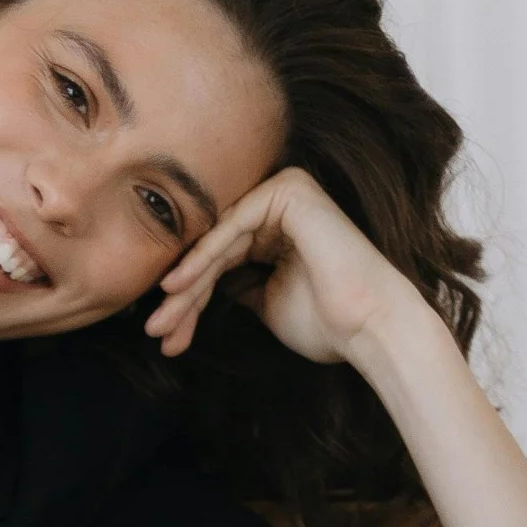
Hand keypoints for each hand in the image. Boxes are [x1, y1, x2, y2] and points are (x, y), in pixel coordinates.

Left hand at [146, 165, 423, 368]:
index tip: (164, 334)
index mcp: (278, 226)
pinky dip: (203, 259)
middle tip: (155, 331)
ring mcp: (285, 192)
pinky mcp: (289, 192)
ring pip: (217, 241)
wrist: (371, 330)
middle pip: (213, 249)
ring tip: (160, 322)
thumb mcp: (266, 302)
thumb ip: (236, 285)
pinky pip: (232, 227)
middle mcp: (281, 202)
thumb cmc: (328, 323)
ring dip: (185, 284)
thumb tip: (199, 286)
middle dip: (182, 295)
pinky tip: (177, 286)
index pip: (219, 259)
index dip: (190, 299)